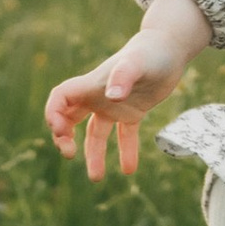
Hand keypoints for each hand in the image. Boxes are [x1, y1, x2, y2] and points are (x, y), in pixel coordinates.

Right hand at [44, 0, 210, 179]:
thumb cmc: (152, 51)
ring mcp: (115, 105)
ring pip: (96, 133)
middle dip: (63, 138)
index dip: (53, 115)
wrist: (171, 46)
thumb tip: (112, 97)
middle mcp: (99, 96)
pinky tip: (130, 170)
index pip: (60, 100)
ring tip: (97, 178)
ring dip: (94, 155)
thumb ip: (123, 76)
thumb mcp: (138, 63)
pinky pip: (124, 135)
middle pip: (69, 118)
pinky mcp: (133, 111)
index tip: (62, 132)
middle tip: (70, 154)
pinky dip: (126, 151)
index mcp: (92, 85)